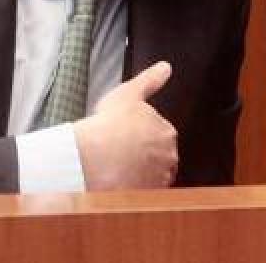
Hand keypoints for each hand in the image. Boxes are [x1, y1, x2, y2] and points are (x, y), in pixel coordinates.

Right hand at [73, 60, 178, 189]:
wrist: (96, 157)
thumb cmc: (111, 124)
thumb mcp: (130, 93)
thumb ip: (150, 80)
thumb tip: (166, 67)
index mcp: (167, 133)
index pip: (160, 135)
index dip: (142, 135)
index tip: (127, 137)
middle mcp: (168, 158)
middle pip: (159, 157)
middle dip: (144, 156)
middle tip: (121, 153)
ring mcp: (157, 179)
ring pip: (151, 175)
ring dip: (139, 173)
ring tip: (117, 169)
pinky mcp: (144, 197)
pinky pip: (141, 193)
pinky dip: (133, 189)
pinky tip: (117, 183)